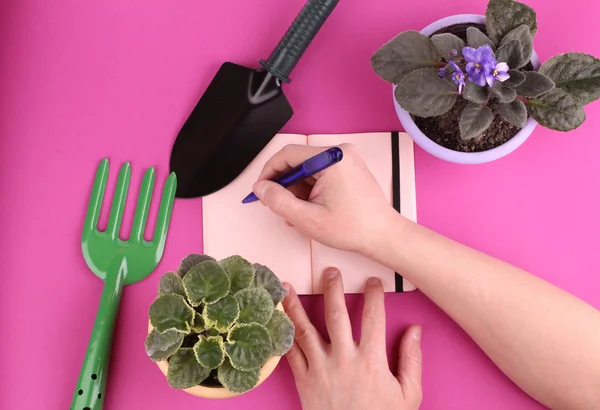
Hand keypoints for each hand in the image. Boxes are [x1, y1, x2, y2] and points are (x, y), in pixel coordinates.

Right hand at [252, 144, 397, 255]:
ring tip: (297, 215)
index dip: (269, 173)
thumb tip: (260, 188)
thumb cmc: (354, 228)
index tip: (260, 190)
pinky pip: (319, 174)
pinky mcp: (348, 168)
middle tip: (278, 207)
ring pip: (307, 170)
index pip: (287, 155)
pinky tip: (308, 210)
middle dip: (284, 186)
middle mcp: (339, 153)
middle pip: (297, 162)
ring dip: (297, 191)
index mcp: (331, 159)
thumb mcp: (307, 219)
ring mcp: (345, 159)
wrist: (383, 235)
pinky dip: (309, 190)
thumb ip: (278, 201)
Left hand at [282, 268, 422, 409]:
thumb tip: (415, 330)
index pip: (374, 317)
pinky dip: (283, 335)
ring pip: (305, 330)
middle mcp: (343, 359)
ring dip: (295, 306)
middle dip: (333, 289)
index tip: (373, 281)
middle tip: (330, 271)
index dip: (374, 295)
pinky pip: (290, 354)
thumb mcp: (408, 395)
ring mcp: (320, 370)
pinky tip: (277, 320)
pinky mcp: (304, 382)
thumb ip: (411, 360)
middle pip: (336, 315)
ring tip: (287, 286)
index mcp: (371, 361)